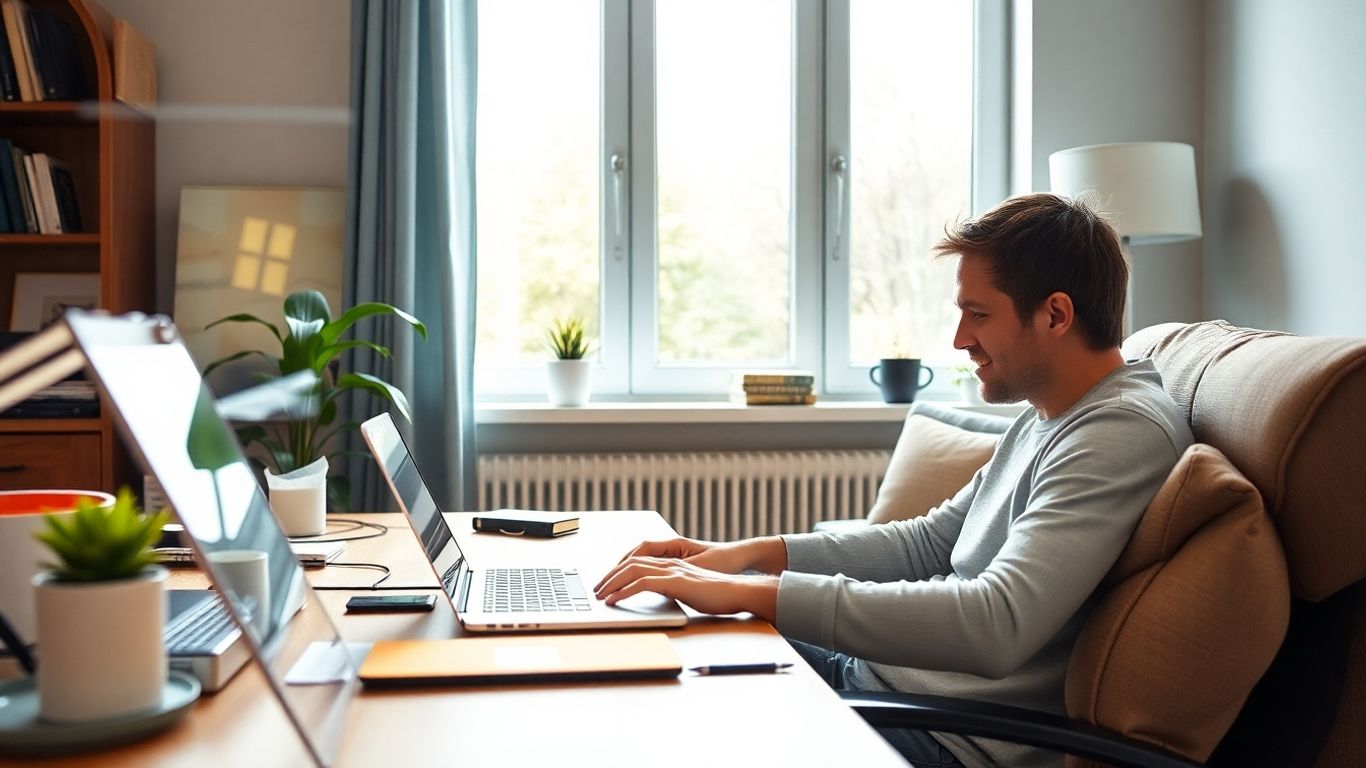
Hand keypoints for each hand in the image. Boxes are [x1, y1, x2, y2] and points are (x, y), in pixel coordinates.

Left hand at [602, 536, 785, 583]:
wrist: (738, 592)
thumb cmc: (718, 595)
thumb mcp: (690, 590)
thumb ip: (673, 589)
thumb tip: (660, 597)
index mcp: (672, 563)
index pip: (638, 562)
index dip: (619, 571)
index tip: (606, 584)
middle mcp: (670, 563)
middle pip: (630, 563)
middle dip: (609, 576)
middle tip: (596, 589)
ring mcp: (672, 570)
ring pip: (632, 571)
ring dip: (611, 583)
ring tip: (599, 595)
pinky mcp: (675, 582)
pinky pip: (642, 584)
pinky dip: (624, 591)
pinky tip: (614, 600)